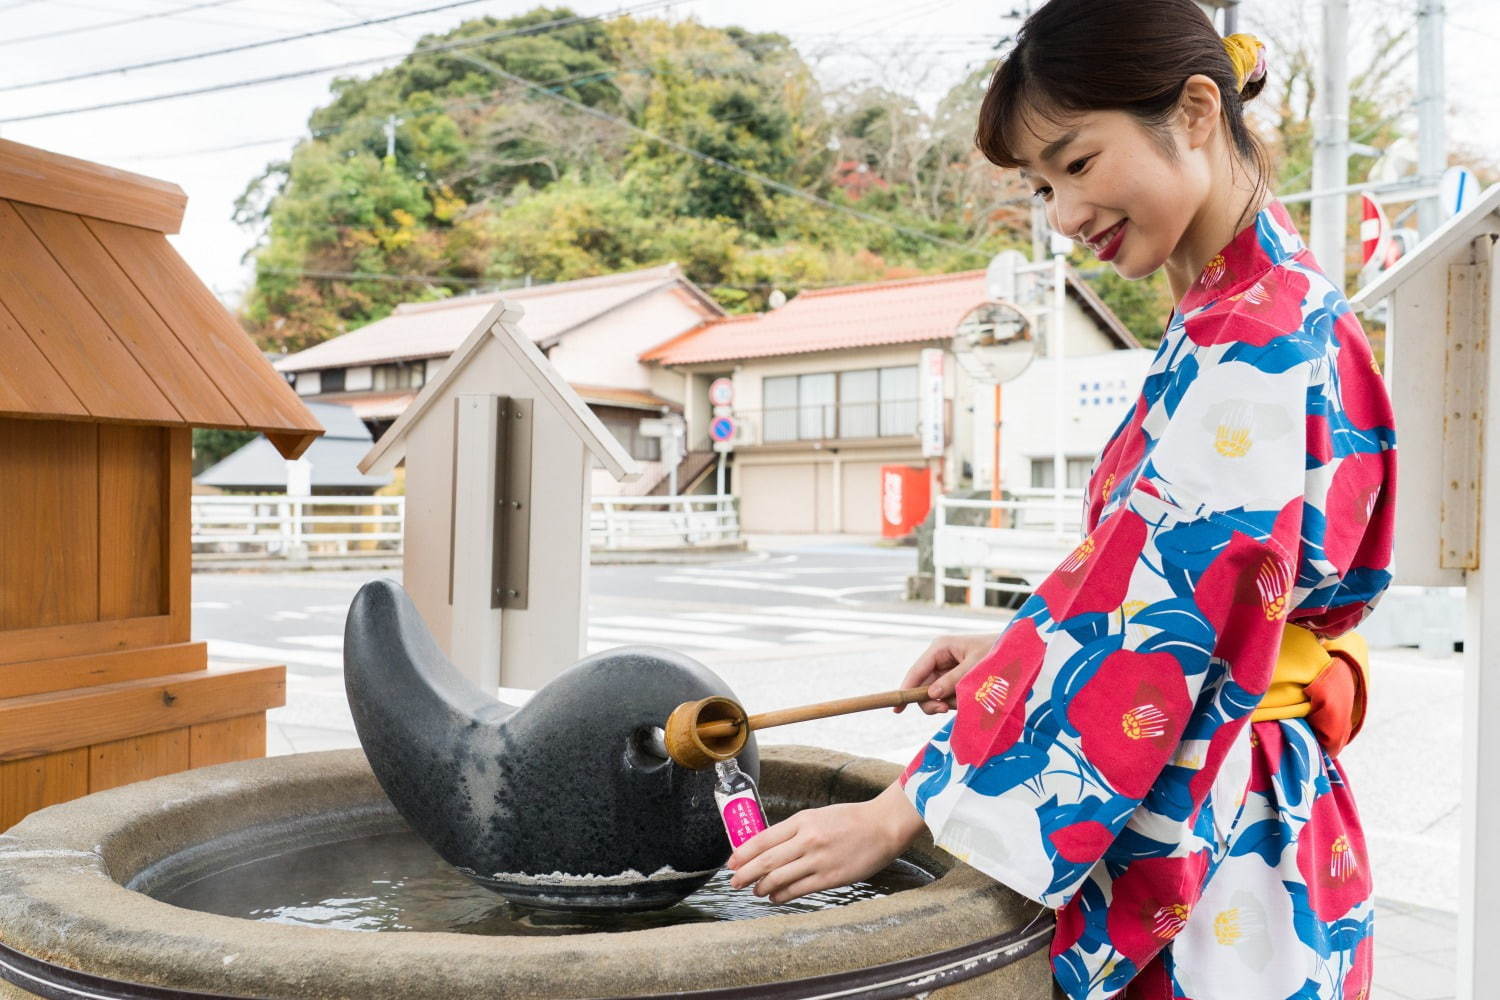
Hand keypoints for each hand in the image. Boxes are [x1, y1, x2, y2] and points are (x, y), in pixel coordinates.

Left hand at [726, 781, 925, 903]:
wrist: (882, 826)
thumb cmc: (850, 820)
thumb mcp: (817, 816)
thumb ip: (794, 830)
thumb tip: (769, 847)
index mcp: (802, 821)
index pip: (763, 838)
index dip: (743, 853)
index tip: (732, 862)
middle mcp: (807, 840)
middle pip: (766, 861)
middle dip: (746, 874)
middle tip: (734, 882)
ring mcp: (818, 860)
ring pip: (779, 878)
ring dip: (762, 887)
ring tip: (755, 891)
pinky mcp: (830, 877)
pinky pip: (798, 890)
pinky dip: (781, 895)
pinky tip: (774, 897)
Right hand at [895, 632, 1001, 714]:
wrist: (1018, 652)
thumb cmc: (997, 652)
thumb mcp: (975, 666)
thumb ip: (953, 680)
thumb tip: (932, 695)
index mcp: (940, 648)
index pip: (916, 671)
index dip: (906, 690)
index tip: (897, 709)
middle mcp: (939, 659)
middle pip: (922, 687)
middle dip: (933, 701)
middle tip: (944, 710)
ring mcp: (946, 670)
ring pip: (935, 695)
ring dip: (948, 702)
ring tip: (966, 699)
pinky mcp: (955, 681)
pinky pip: (947, 697)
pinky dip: (956, 702)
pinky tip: (969, 698)